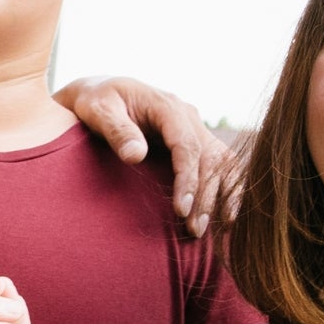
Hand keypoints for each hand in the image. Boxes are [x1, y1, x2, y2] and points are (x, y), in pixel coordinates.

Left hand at [55, 76, 226, 234]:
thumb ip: (117, 131)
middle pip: (210, 157)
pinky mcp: (195, 141)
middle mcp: (188, 116)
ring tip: (207, 228)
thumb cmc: (97, 102)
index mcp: (167, 106)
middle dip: (206, 195)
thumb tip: (136, 155)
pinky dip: (226, 189)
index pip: (187, 145)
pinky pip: (221, 165)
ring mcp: (195, 128)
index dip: (187, 179)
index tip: (181, 209)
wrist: (101, 93)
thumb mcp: (98, 111)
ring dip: (221, 195)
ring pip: (222, 162)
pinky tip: (223, 215)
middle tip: (195, 229)